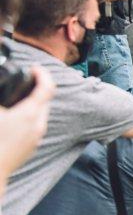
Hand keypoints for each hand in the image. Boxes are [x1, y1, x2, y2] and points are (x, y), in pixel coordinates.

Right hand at [0, 66, 54, 184]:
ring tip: (18, 97)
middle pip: (46, 100)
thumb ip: (0, 99)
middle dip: (37, 87)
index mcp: (29, 114)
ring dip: (33, 103)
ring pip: (40, 114)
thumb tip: (2, 96)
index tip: (34, 67)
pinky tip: (14, 117)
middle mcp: (37, 125)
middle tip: (25, 80)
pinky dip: (29, 116)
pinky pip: (34, 126)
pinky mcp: (30, 147)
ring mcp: (35, 138)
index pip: (47, 87)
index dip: (42, 74)